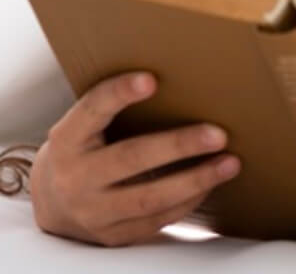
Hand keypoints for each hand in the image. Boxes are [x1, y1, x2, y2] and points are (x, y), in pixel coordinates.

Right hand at [30, 71, 240, 246]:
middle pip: (130, 159)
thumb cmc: (86, 146)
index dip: (119, 94)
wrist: (53, 201)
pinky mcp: (113, 234)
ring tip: (230, 162)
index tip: (151, 79)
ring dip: (195, 179)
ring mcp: (93, 211)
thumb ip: (116, 105)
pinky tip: (212, 182)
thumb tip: (180, 73)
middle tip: (218, 134)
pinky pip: (156, 219)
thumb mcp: (87, 124)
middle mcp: (76, 177)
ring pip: (149, 197)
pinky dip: (188, 201)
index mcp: (68, 139)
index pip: (92, 110)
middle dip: (178, 146)